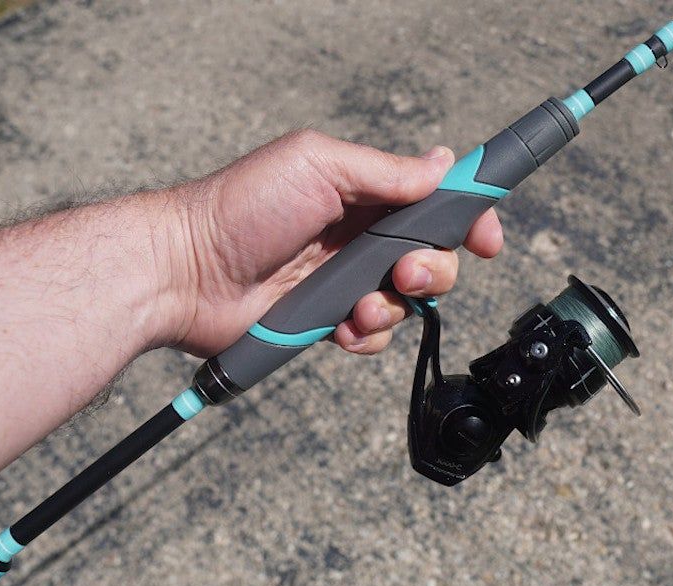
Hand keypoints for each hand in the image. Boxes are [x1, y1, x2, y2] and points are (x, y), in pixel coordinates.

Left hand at [169, 129, 503, 355]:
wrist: (186, 272)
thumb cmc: (243, 207)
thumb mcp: (317, 165)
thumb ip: (386, 170)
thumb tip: (443, 163)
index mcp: (364, 192)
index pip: (435, 202)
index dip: (468, 219)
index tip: (486, 238)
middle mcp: (362, 236)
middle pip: (434, 256)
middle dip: (434, 269)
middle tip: (405, 271)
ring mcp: (347, 281)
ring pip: (409, 302)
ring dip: (395, 306)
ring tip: (359, 305)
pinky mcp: (330, 320)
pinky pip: (374, 336)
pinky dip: (366, 335)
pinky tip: (340, 328)